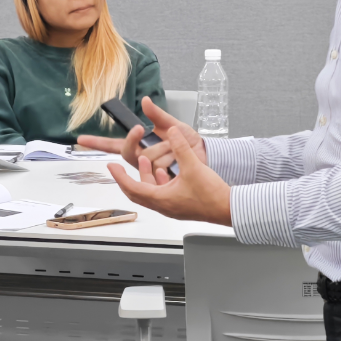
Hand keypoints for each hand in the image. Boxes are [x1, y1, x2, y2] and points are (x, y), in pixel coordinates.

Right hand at [77, 97, 207, 171]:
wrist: (204, 154)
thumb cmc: (188, 141)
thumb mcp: (172, 124)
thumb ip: (157, 115)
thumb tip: (145, 101)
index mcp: (139, 146)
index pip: (113, 145)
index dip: (96, 144)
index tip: (82, 139)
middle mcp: (141, 159)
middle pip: (130, 153)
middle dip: (139, 140)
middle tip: (146, 131)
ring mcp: (150, 171)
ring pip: (149, 159)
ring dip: (167, 149)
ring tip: (178, 148)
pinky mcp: (161, 180)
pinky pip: (161, 169)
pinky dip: (173, 158)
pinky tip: (179, 159)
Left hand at [106, 124, 231, 225]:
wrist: (228, 208)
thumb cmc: (211, 195)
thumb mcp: (193, 166)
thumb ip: (180, 147)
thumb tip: (172, 132)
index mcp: (161, 199)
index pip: (132, 188)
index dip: (119, 177)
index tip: (111, 167)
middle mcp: (164, 206)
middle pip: (137, 193)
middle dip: (128, 178)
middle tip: (119, 168)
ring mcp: (172, 207)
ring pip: (150, 192)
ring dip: (146, 177)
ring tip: (146, 162)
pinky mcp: (180, 205)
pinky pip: (162, 193)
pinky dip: (159, 181)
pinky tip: (166, 171)